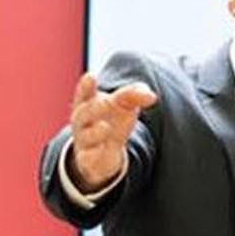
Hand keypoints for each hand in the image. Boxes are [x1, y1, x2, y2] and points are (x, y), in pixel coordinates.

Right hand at [66, 73, 157, 192]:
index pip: (84, 94)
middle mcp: (82, 122)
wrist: (104, 152)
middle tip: (109, 102)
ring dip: (94, 132)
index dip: (86, 86)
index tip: (91, 76)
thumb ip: (135, 94)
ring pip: (85, 137)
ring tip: (106, 127)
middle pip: (84, 114)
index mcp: (88, 104)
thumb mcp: (124, 104)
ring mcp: (84, 141)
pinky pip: (87, 158)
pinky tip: (100, 150)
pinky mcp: (89, 159)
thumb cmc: (112, 119)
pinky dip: (92, 154)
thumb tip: (152, 96)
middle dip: (95, 108)